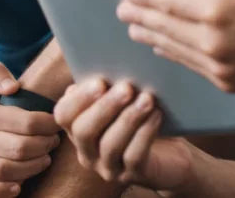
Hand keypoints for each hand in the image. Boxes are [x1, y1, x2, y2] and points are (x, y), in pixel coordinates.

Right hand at [0, 62, 61, 197]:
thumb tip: (14, 87)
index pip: (23, 122)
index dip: (47, 125)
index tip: (56, 124)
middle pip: (17, 148)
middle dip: (43, 146)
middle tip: (53, 142)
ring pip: (2, 171)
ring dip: (31, 168)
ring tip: (44, 159)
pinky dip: (1, 191)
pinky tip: (19, 185)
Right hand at [54, 78, 193, 188]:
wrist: (170, 154)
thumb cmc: (140, 118)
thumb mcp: (123, 99)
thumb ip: (109, 84)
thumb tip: (107, 57)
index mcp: (78, 128)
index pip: (63, 115)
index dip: (79, 99)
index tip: (100, 81)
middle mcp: (87, 151)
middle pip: (83, 131)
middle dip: (104, 107)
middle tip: (126, 87)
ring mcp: (108, 167)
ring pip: (110, 145)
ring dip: (129, 118)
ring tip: (147, 99)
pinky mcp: (132, 176)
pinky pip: (134, 157)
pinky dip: (145, 134)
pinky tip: (156, 116)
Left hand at [117, 0, 234, 91]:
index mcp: (219, 10)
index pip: (169, 2)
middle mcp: (215, 43)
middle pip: (166, 27)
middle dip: (142, 16)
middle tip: (124, 9)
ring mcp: (222, 67)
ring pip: (176, 49)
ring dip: (152, 37)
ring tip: (136, 28)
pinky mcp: (232, 82)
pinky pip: (193, 67)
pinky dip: (174, 55)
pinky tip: (165, 47)